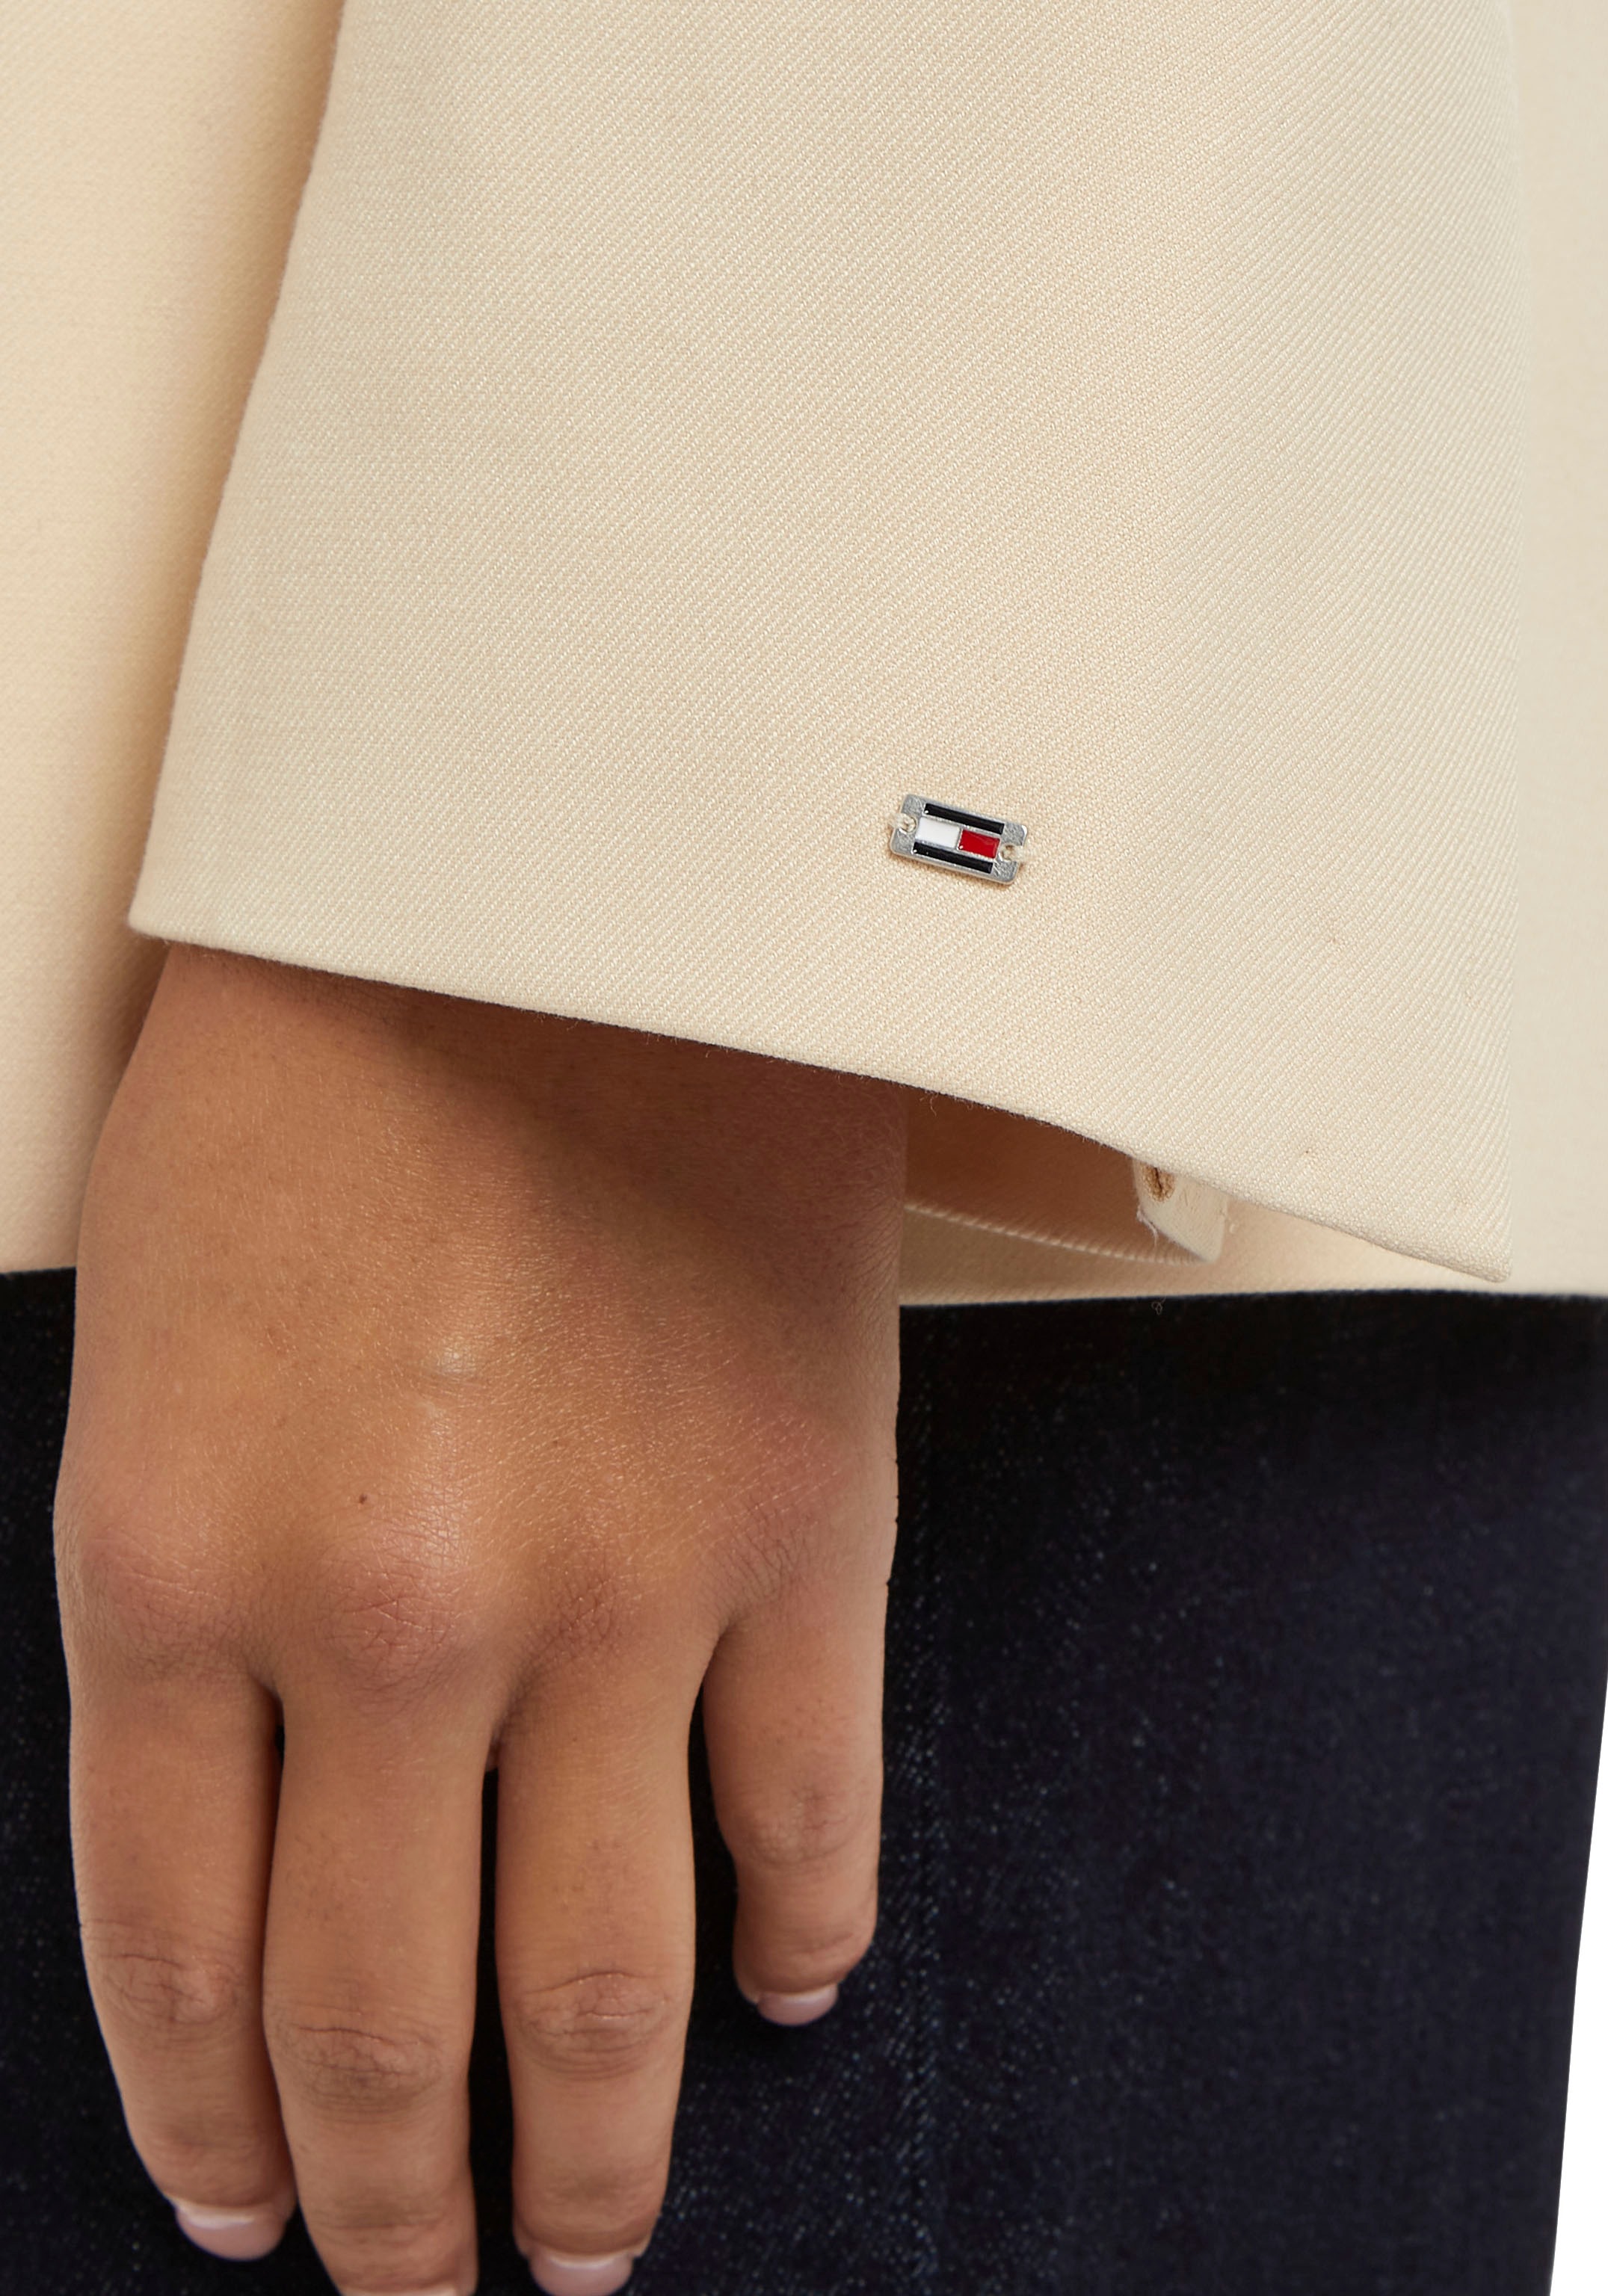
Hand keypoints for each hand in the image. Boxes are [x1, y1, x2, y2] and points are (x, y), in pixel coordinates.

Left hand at [55, 946, 905, 2295]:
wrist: (555, 863)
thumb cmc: (322, 1055)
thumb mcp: (150, 1328)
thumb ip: (191, 1590)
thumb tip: (262, 1809)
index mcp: (178, 1561)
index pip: (178, 1949)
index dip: (213, 2118)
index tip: (247, 2204)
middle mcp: (391, 1620)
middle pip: (390, 2015)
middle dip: (394, 2197)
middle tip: (415, 2286)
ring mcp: (617, 1588)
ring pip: (604, 1977)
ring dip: (590, 2152)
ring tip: (581, 2242)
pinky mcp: (800, 1522)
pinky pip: (808, 1807)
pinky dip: (799, 1932)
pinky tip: (785, 1990)